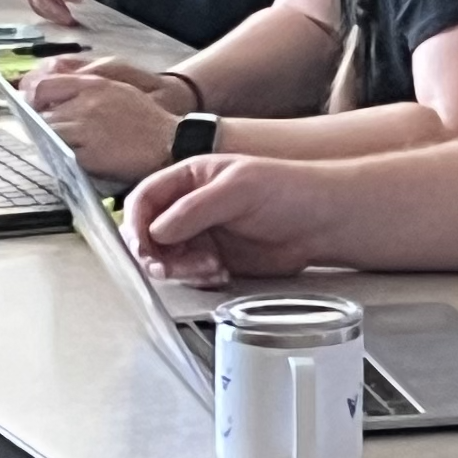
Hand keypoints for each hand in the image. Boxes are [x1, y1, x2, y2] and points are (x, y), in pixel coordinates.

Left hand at [25, 61, 183, 180]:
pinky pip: (61, 156)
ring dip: (47, 142)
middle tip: (42, 134)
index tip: (32, 107)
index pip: (45, 85)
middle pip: (42, 113)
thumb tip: (57, 98)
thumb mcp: (118, 90)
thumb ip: (87, 90)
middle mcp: (86, 103)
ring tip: (55, 148)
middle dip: (38, 124)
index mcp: (93, 84)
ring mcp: (86, 128)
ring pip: (48, 134)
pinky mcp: (89, 154)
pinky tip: (64, 160)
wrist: (170, 142)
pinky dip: (58, 158)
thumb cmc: (147, 120)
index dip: (33, 97)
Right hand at [126, 154, 334, 283]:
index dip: (135, 224)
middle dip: (157, 254)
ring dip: (181, 270)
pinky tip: (220, 274)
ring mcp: (201, 234)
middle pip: (150, 235)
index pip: (144, 200)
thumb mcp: (238, 190)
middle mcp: (189, 206)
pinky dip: (199, 279)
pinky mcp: (215, 259)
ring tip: (212, 268)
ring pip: (168, 259)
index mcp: (189, 179)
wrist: (322, 222)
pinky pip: (190, 274)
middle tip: (169, 269)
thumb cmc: (287, 191)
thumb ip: (193, 209)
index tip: (143, 247)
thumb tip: (156, 231)